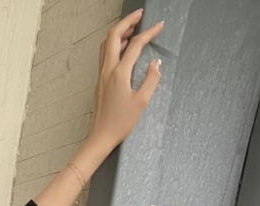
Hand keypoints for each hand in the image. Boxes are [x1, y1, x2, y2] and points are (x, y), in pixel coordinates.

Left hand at [88, 9, 164, 153]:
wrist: (100, 137)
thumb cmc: (120, 123)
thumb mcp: (141, 102)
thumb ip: (151, 79)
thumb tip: (156, 63)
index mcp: (119, 74)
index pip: (135, 45)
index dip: (149, 32)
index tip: (160, 26)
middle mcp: (107, 70)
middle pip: (114, 35)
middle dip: (127, 21)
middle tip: (140, 15)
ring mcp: (101, 75)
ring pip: (106, 44)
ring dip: (119, 32)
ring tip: (132, 28)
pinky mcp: (99, 81)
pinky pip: (105, 55)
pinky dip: (113, 45)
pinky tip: (123, 47)